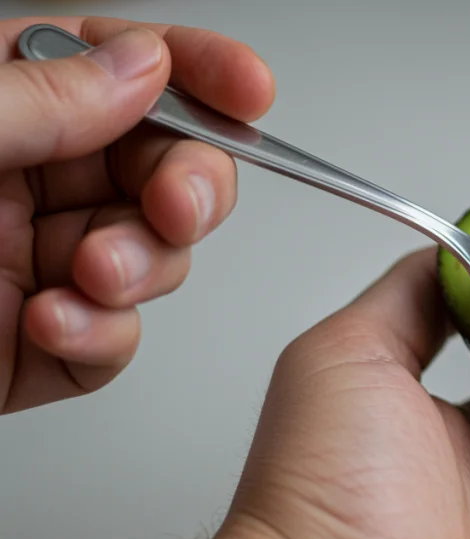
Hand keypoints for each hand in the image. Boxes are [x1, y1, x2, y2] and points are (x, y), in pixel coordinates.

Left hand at [0, 16, 273, 413]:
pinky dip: (103, 338)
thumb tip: (141, 65)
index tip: (250, 88)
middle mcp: (19, 182)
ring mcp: (33, 264)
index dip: (193, 67)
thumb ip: (40, 99)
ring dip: (142, 268)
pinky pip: (113, 339)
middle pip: (159, 162)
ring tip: (92, 278)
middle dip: (188, 185)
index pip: (115, 63)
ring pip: (153, 254)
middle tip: (179, 207)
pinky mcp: (35, 347)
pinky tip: (56, 329)